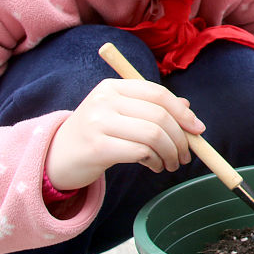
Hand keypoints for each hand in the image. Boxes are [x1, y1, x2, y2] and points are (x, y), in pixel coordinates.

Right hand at [45, 78, 201, 190]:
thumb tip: (187, 107)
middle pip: (159, 116)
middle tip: (186, 155)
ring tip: (170, 164)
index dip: (182, 112)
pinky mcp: (97, 147)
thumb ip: (150, 107)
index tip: (197, 129)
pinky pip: (141, 152)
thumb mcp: (120, 114)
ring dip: (170, 153)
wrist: (56, 157)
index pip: (157, 93)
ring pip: (153, 135)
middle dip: (181, 138)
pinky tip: (154, 166)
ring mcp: (98, 122)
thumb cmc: (96, 134)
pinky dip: (155, 161)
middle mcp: (105, 100)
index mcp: (113, 87)